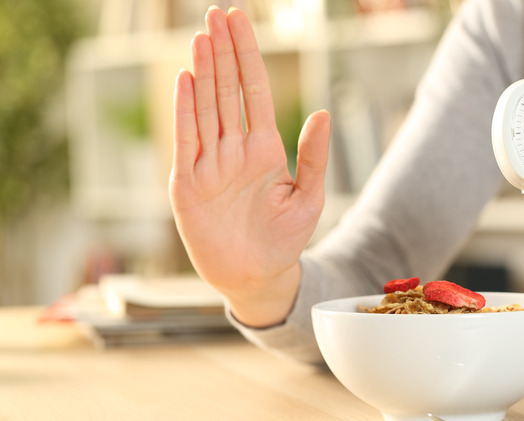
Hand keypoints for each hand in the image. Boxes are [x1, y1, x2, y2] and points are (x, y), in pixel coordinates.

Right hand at [170, 7, 329, 325]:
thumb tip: (322, 113)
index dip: (249, 56)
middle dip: (223, 51)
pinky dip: (186, 110)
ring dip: (204, 71)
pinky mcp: (188, 184)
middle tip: (217, 13)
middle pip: (227, 90)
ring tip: (202, 36)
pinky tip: (186, 79)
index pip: (255, 91)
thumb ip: (313, 156)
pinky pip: (187, 140)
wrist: (258, 277)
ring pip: (206, 107)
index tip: (242, 22)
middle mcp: (234, 150)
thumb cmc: (284, 239)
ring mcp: (209, 164)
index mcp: (264, 149)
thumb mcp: (308, 197)